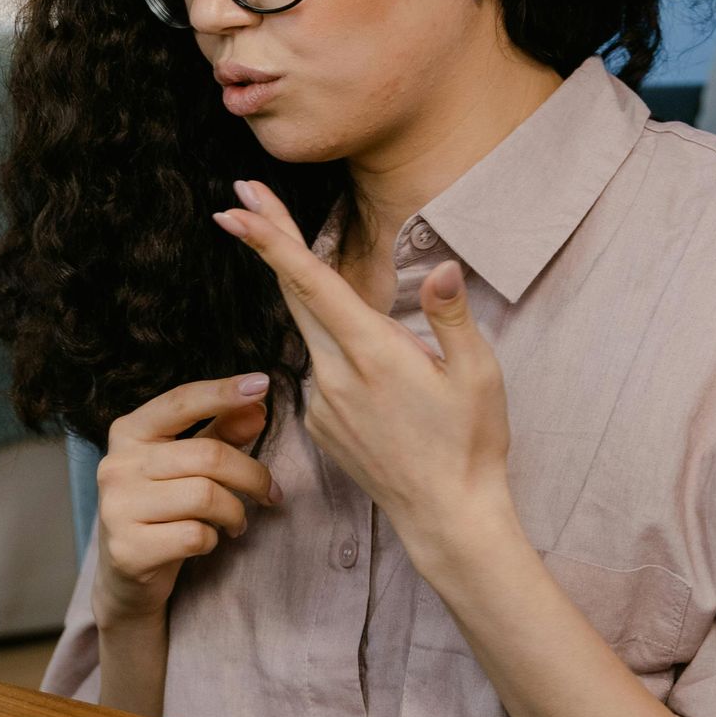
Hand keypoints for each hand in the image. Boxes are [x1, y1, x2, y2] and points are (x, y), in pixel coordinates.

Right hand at [93, 375, 279, 630]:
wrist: (125, 576)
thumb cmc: (162, 510)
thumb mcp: (188, 466)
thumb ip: (220, 433)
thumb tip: (257, 406)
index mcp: (129, 433)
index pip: (180, 402)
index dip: (222, 391)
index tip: (263, 383)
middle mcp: (116, 465)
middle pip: (207, 456)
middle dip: (251, 475)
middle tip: (269, 492)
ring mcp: (117, 508)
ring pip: (205, 497)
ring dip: (235, 512)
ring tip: (236, 522)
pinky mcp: (128, 549)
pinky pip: (194, 536)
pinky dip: (213, 540)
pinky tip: (207, 541)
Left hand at [212, 179, 513, 577]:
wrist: (446, 518)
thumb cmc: (471, 444)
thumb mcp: (479, 375)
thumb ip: (451, 316)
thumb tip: (442, 267)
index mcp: (373, 351)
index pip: (310, 282)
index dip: (270, 240)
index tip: (236, 207)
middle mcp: (335, 373)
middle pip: (293, 293)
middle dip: (267, 241)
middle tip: (242, 199)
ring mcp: (320, 401)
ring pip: (310, 332)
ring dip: (317, 304)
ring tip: (371, 332)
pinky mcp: (317, 424)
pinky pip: (322, 372)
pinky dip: (341, 357)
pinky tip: (385, 390)